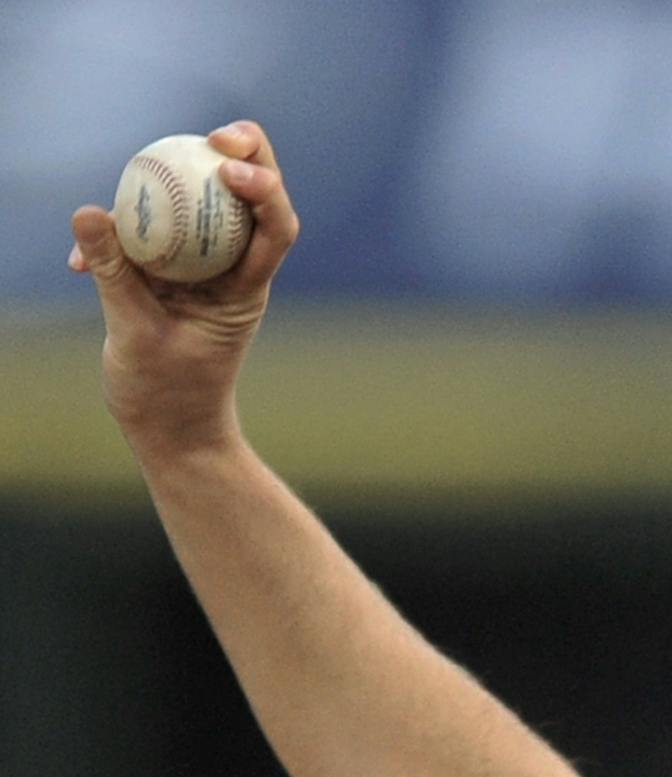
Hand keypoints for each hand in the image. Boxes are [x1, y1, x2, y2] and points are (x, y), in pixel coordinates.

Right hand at [68, 121, 299, 455]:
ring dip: (172, 179)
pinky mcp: (168, 272)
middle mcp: (232, 271)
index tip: (231, 167)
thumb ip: (116, 272)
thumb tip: (90, 211)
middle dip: (241, 158)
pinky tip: (80, 261)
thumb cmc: (166, 394)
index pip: (274, 228)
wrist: (169, 429)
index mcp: (245, 288)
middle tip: (212, 134)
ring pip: (200, 204)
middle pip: (250, 199)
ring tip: (133, 173)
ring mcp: (201, 268)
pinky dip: (117, 234)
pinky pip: (149, 232)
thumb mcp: (136, 333)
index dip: (264, 188)